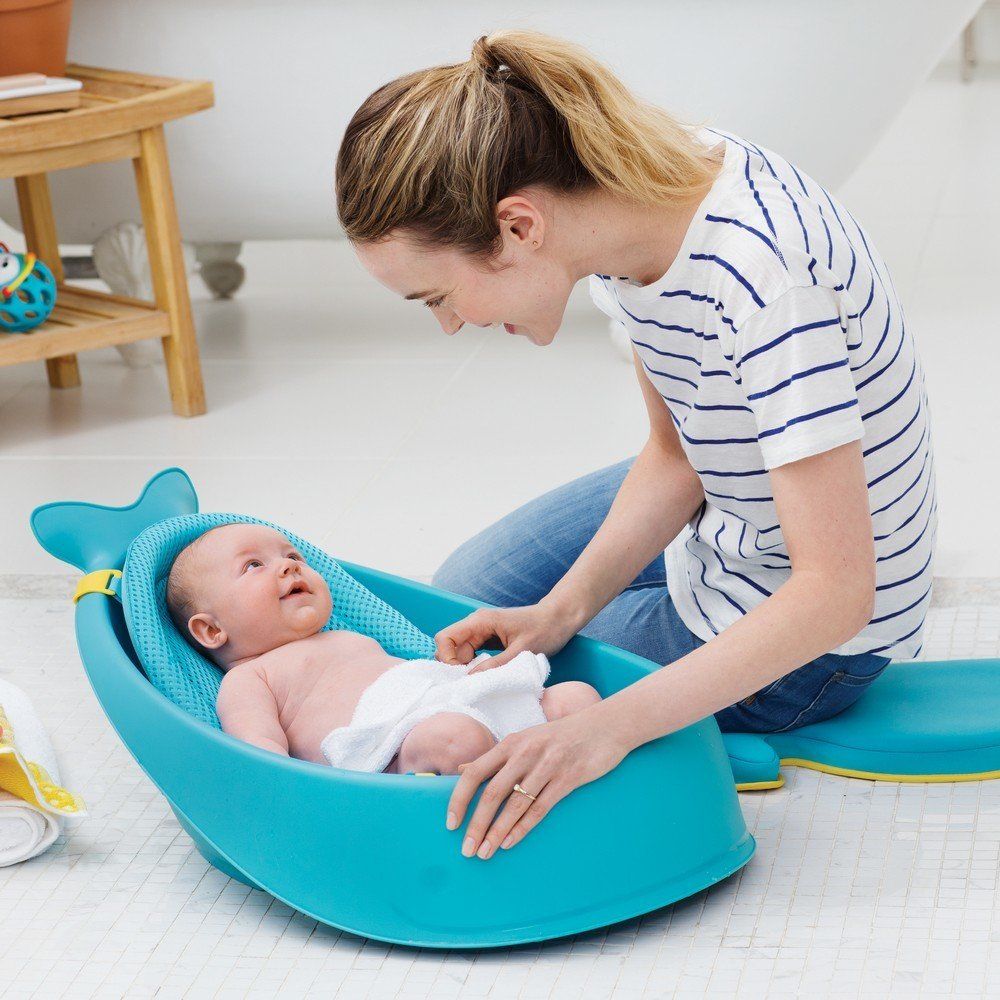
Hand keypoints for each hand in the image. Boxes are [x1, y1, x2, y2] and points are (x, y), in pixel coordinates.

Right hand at [435, 601, 579, 669]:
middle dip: (457, 667)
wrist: (561, 618)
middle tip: (474, 683)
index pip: (445, 638)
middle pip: (451, 648)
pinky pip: (474, 655)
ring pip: (461, 653)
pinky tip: (489, 674)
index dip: (447, 659)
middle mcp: (477, 624)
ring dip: (468, 668)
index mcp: (480, 621)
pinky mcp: (490, 639)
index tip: (462, 676)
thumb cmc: (545, 629)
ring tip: (484, 680)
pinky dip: (477, 666)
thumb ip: (495, 665)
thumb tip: (470, 680)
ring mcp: (483, 632)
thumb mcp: (521, 651)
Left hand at [445, 706, 630, 857]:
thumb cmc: (560, 736)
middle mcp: (524, 753)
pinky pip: (540, 808)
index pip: (475, 773)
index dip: (459, 799)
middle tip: (467, 850)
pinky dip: (522, 828)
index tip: (450, 824)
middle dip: (476, 824)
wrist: (604, 726)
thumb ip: (495, 757)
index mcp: (510, 743)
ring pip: (515, 805)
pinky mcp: (567, 779)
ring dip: (497, 832)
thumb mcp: (525, 740)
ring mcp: (546, 765)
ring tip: (485, 852)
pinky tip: (510, 843)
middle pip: (492, 793)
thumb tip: (463, 769)